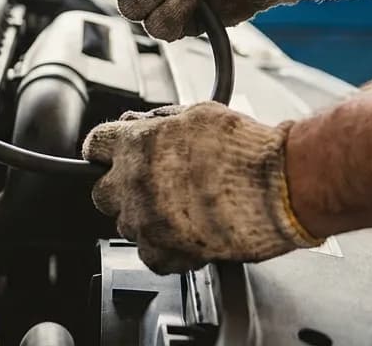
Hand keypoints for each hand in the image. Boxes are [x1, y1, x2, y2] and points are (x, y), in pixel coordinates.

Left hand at [82, 102, 319, 272]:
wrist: (276, 186)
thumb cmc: (244, 149)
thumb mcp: (197, 114)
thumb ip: (160, 122)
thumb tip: (144, 123)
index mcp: (135, 145)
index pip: (94, 146)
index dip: (106, 150)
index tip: (112, 155)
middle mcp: (132, 184)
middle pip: (102, 192)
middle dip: (121, 188)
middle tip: (150, 184)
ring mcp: (146, 222)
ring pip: (125, 225)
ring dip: (145, 218)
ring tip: (179, 210)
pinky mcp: (166, 253)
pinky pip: (150, 256)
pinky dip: (165, 249)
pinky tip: (186, 234)